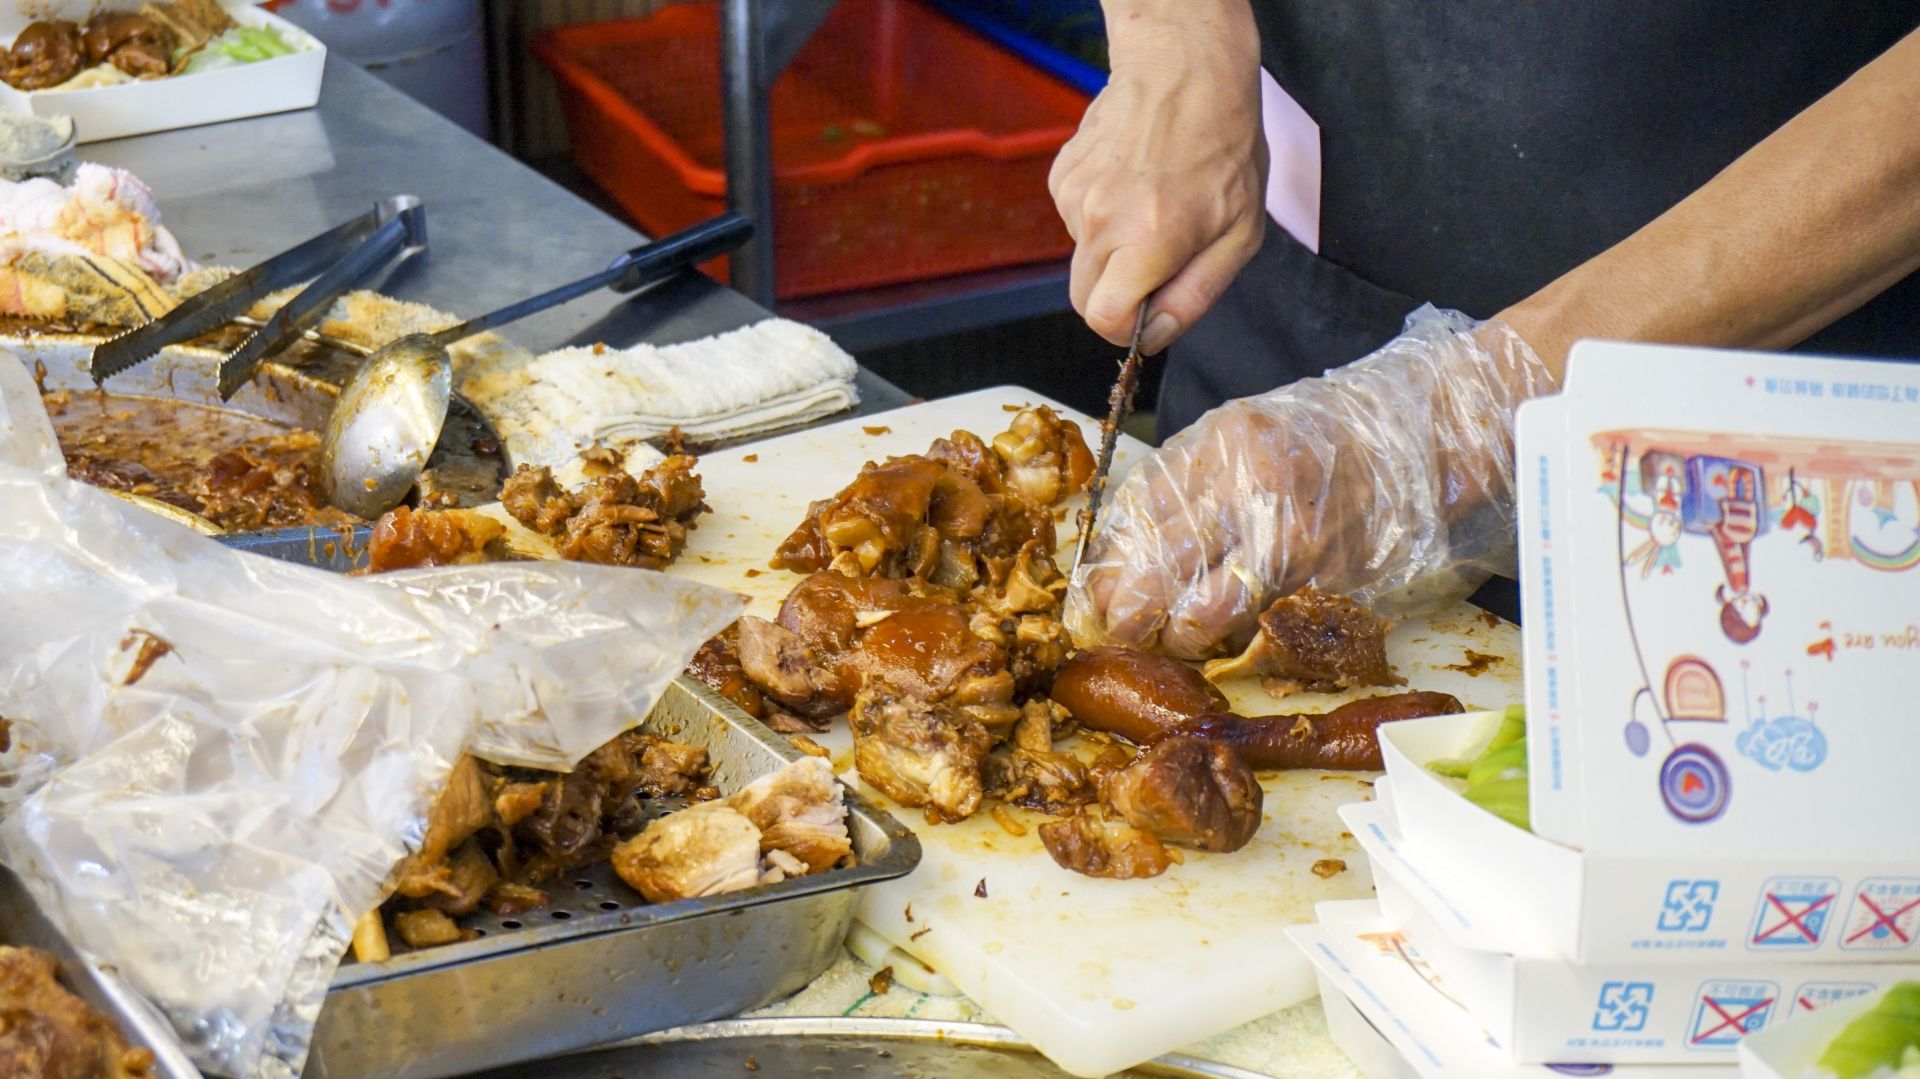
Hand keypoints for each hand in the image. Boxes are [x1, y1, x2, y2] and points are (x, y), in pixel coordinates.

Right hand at [1049, 0, 1265, 354]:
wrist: (1185, 69)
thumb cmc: (1224, 145)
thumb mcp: (1240, 233)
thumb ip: (1195, 295)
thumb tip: (1154, 336)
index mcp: (1148, 241)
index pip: (1103, 320)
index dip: (1125, 328)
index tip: (1146, 314)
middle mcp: (1101, 221)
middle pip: (1084, 298)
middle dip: (1117, 296)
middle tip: (1158, 263)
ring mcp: (1074, 197)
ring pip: (1081, 258)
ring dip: (1111, 251)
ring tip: (1151, 206)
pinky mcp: (1062, 177)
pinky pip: (1074, 222)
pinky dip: (1100, 216)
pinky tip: (1132, 183)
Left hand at [1065, 308, 1558, 658]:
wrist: (1419, 439)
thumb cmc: (1320, 435)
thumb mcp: (1236, 435)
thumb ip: (1180, 486)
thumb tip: (1119, 554)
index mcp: (1223, 445)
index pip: (1140, 519)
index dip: (1109, 569)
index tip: (1093, 597)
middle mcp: (1255, 491)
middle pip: (1163, 571)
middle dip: (1129, 614)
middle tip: (1117, 630)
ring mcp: (1297, 541)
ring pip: (1208, 613)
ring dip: (1180, 636)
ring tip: (1173, 636)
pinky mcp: (1329, 581)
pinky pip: (1262, 624)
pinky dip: (1236, 637)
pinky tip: (1226, 635)